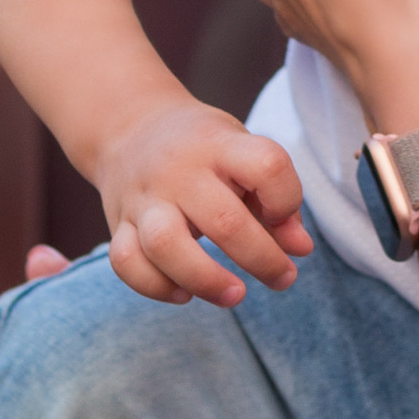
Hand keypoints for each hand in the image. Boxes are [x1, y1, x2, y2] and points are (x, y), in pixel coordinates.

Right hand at [95, 86, 313, 307]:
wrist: (129, 124)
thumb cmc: (201, 146)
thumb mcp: (242, 152)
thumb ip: (275, 197)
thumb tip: (300, 249)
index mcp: (219, 144)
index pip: (267, 165)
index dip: (287, 198)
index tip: (284, 217)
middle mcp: (179, 170)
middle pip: (223, 221)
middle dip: (262, 259)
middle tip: (282, 278)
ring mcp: (144, 198)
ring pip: (164, 245)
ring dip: (205, 280)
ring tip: (234, 295)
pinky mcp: (118, 223)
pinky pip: (127, 263)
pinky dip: (155, 286)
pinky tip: (183, 293)